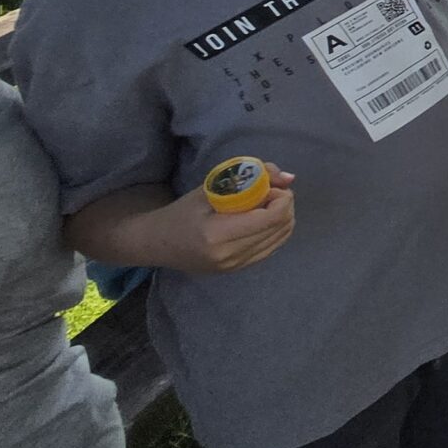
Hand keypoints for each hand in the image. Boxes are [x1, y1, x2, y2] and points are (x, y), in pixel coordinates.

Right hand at [161, 167, 296, 272]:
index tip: (271, 186)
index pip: (272, 217)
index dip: (282, 197)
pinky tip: (263, 219)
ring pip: (281, 238)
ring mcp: (234, 266)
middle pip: (280, 227)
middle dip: (285, 204)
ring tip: (266, 204)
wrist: (156, 243)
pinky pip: (271, 248)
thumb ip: (251, 177)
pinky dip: (275, 230)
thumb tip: (291, 178)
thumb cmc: (181, 212)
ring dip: (283, 217)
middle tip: (271, 192)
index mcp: (218, 234)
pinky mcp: (237, 270)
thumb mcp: (211, 187)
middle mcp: (229, 255)